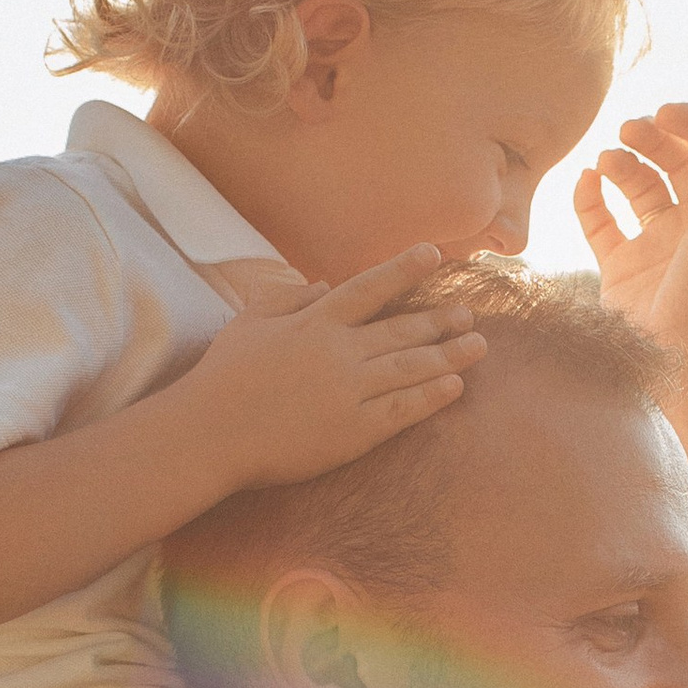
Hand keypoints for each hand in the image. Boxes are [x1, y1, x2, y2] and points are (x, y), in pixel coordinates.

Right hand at [174, 247, 483, 495]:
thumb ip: (288, 297)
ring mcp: (347, 393)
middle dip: (439, 320)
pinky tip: (454, 386)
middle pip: (400, 331)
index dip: (403, 269)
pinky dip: (430, 396)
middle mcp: (337, 353)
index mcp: (313, 323)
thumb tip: (324, 283)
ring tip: (477, 346)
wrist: (209, 434)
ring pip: (409, 367)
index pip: (368, 288)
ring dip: (448, 355)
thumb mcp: (249, 322)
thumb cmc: (223, 377)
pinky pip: (401, 411)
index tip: (434, 254)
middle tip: (469, 314)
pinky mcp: (351, 432)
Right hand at [573, 104, 687, 371]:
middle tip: (630, 128)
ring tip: (608, 158)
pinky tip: (586, 180)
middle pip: (674, 162)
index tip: (664, 112)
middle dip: (653, 138)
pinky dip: (590, 197)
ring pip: (638, 187)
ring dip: (622, 163)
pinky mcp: (622, 270)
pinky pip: (601, 223)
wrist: (685, 358)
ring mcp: (658, 247)